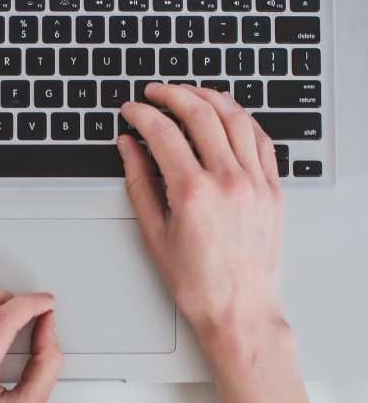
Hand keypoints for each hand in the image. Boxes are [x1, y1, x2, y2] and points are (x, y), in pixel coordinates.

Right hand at [118, 84, 284, 345]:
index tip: (131, 110)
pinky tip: (228, 116)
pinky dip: (242, 119)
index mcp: (193, 192)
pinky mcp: (273, 189)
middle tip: (155, 92)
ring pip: (235, 117)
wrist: (239, 311)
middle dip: (172, 94)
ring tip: (189, 93)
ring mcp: (256, 182)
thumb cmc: (196, 282)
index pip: (163, 133)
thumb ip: (139, 181)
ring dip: (209, 97)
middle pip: (200, 113)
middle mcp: (228, 180)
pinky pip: (262, 139)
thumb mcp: (154, 232)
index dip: (142, 114)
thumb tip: (128, 147)